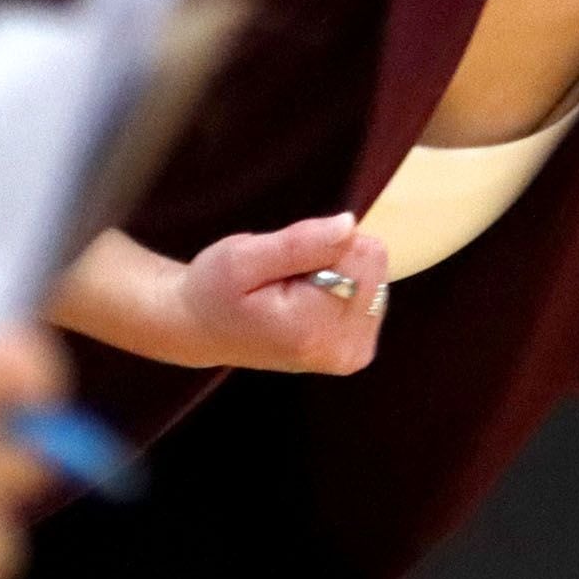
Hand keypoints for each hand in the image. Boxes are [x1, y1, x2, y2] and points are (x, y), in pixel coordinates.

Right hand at [175, 212, 388, 373]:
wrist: (203, 329)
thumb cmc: (215, 290)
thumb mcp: (241, 258)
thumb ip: (298, 244)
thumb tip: (350, 225)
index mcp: (315, 329)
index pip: (361, 254)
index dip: (324, 243)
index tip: (287, 261)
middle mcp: (345, 348)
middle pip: (373, 264)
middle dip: (333, 257)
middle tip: (289, 275)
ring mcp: (354, 353)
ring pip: (375, 275)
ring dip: (337, 271)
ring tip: (295, 288)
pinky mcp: (358, 350)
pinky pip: (373, 292)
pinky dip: (343, 286)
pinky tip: (310, 298)